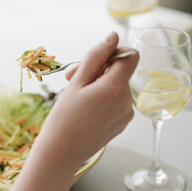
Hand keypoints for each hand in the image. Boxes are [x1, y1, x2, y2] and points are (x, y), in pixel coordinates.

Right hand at [0, 32, 138, 190]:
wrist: (61, 154)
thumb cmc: (64, 118)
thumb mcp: (76, 82)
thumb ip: (96, 56)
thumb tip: (113, 36)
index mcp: (116, 88)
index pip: (130, 56)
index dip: (113, 53)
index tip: (94, 61)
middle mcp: (126, 101)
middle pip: (120, 72)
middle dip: (98, 70)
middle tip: (73, 78)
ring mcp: (125, 115)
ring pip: (117, 86)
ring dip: (98, 84)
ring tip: (77, 95)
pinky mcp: (121, 124)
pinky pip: (116, 102)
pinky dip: (103, 98)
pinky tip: (85, 108)